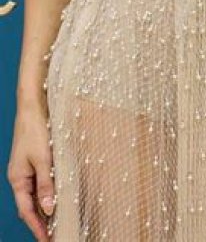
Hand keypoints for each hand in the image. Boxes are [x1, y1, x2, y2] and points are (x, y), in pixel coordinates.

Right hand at [8, 104, 54, 240]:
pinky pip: (40, 184)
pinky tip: (57, 198)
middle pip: (30, 207)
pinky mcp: (34, 162)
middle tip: (55, 235)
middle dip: (41, 222)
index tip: (47, 241)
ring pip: (35, 196)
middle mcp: (20, 178)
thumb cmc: (36, 131)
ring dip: (45, 209)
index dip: (37, 228)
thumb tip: (48, 209)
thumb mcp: (43, 159)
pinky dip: (48, 194)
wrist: (33, 108)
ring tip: (58, 222)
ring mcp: (26, 170)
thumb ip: (46, 185)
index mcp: (17, 180)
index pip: (26, 211)